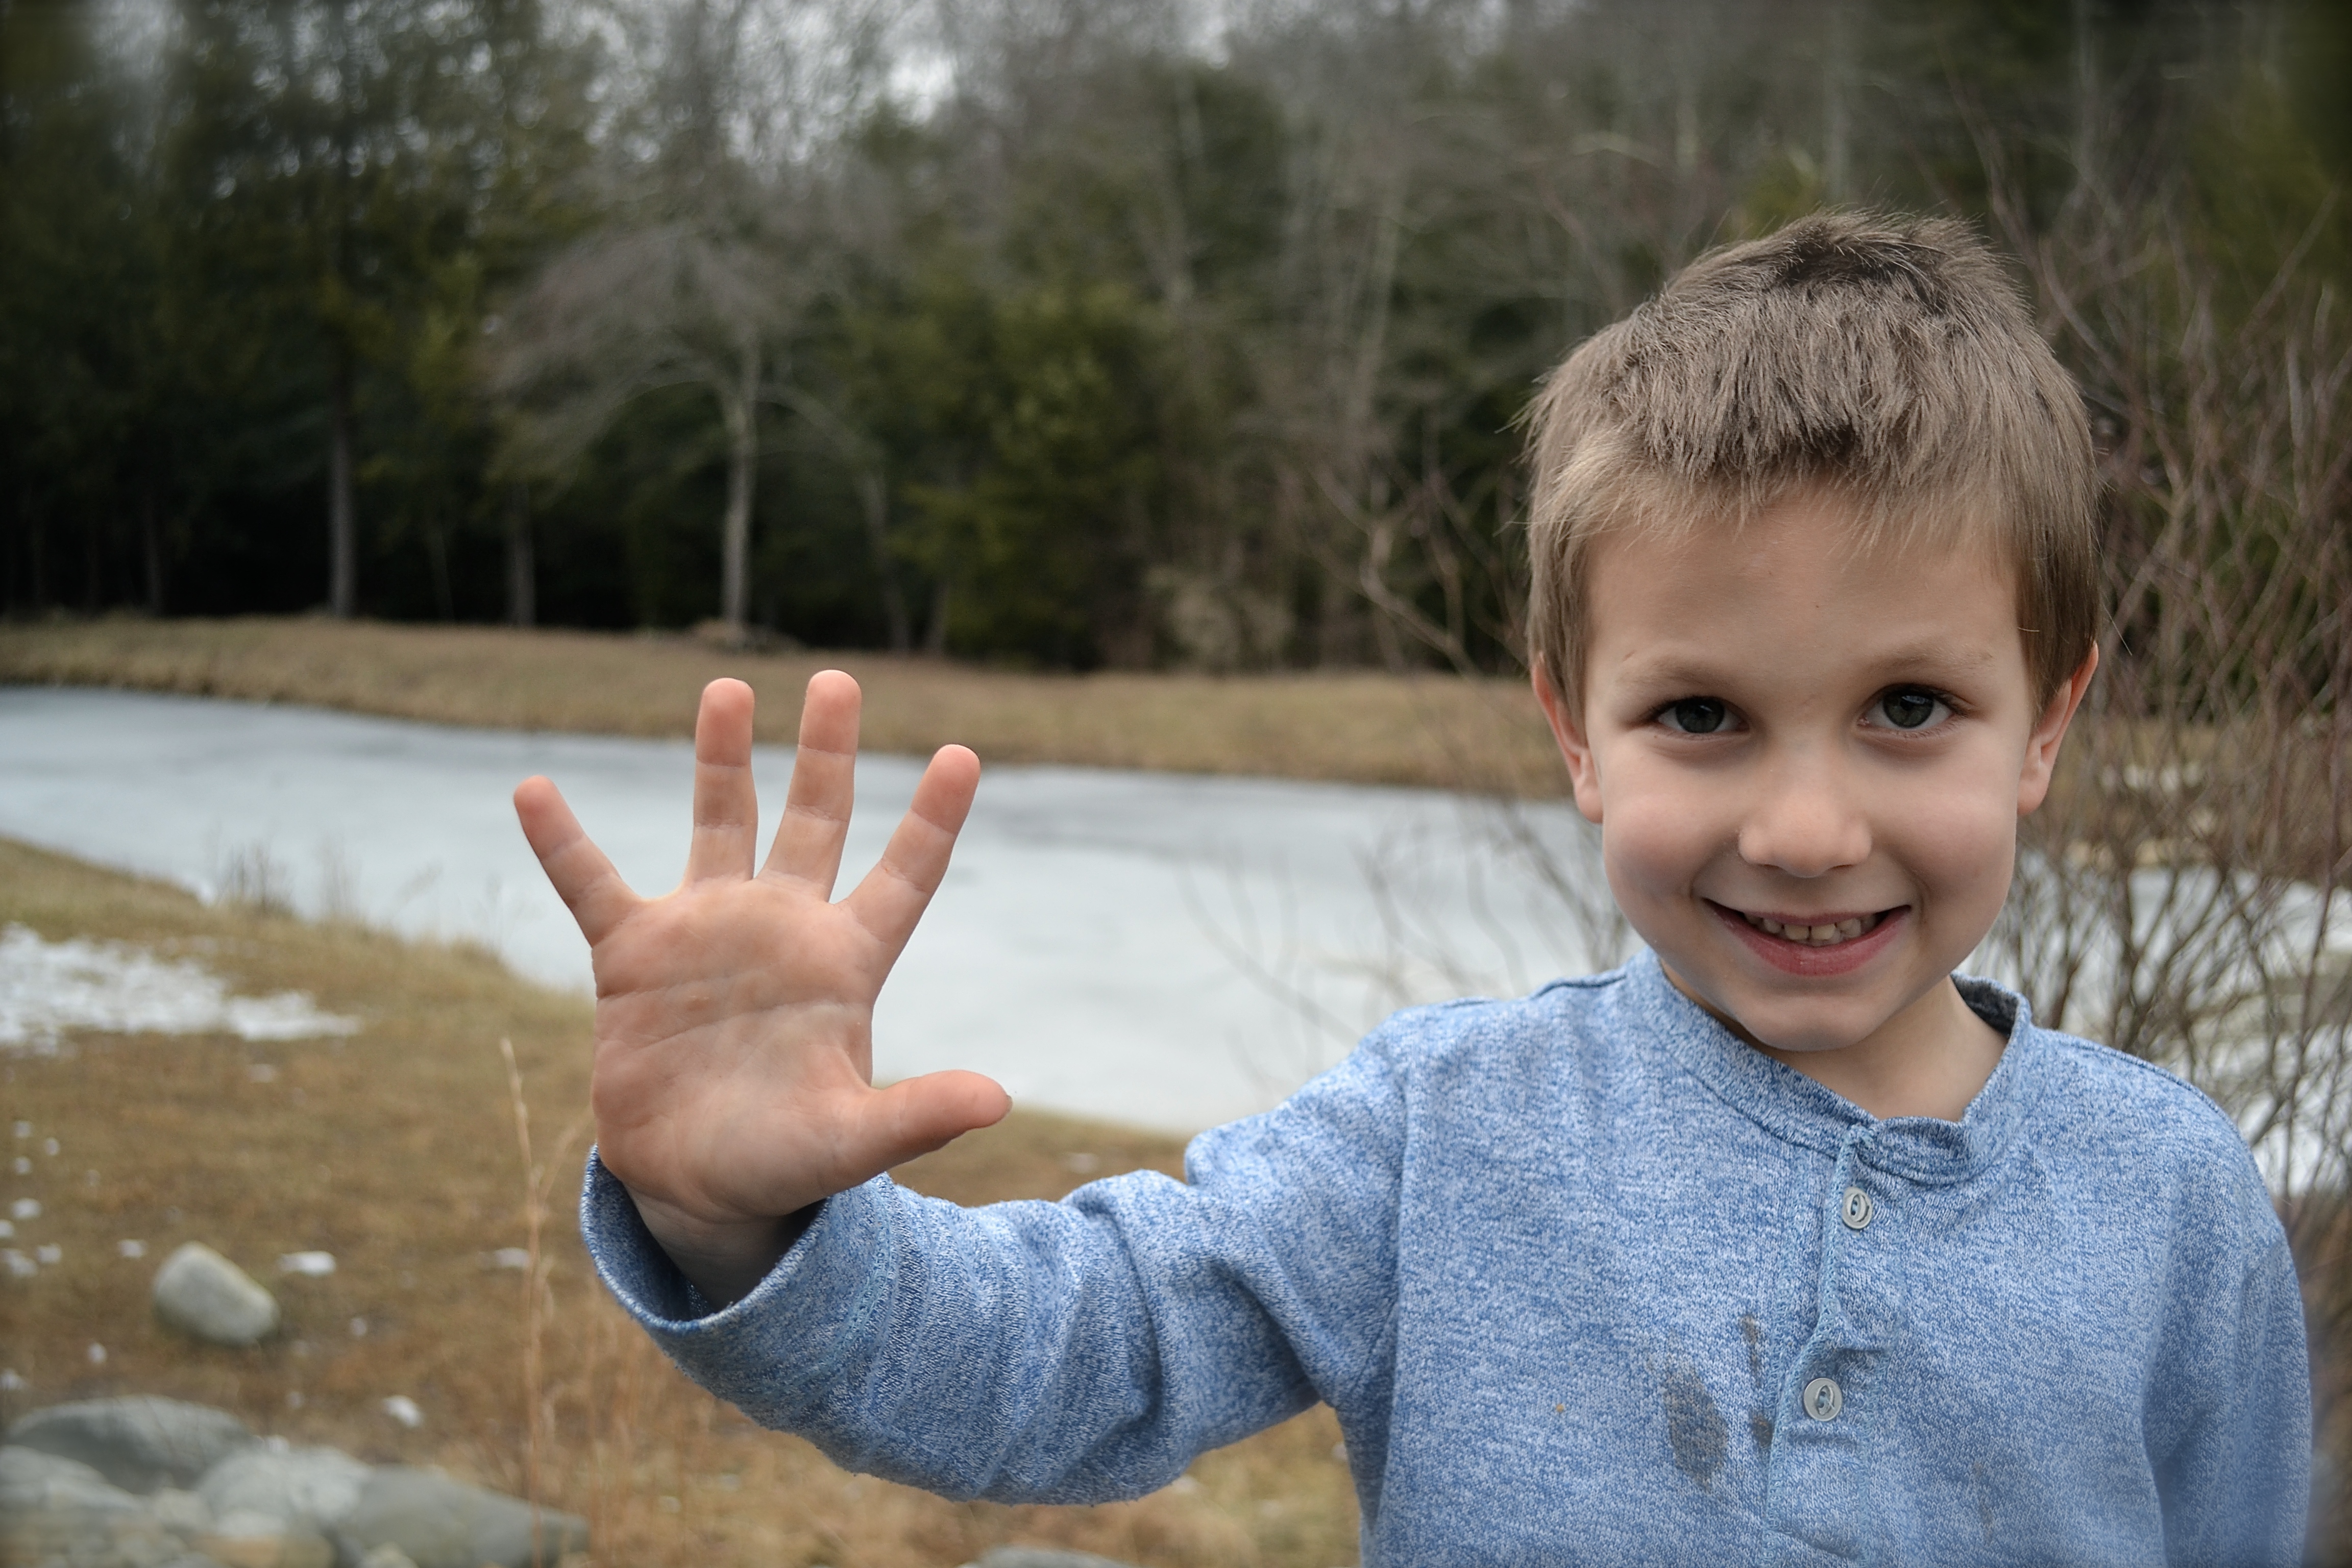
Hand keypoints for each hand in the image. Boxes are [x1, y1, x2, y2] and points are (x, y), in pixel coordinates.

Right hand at [513, 672, 1007, 1304]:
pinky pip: (592, 884)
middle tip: (839, 680)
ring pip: (719, 823)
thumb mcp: (852, 1142)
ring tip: (730, 686)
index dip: (932, 821)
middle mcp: (781, 929)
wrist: (696, 1187)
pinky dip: (563, 842)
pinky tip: (534, 789)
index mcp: (844, 964)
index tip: (965, 756)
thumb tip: (999, 1102)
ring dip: (721, 758)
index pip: (902, 877)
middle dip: (826, 754)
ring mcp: (706, 932)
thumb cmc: (784, 1162)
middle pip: (814, 821)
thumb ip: (916, 1116)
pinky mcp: (632, 957)